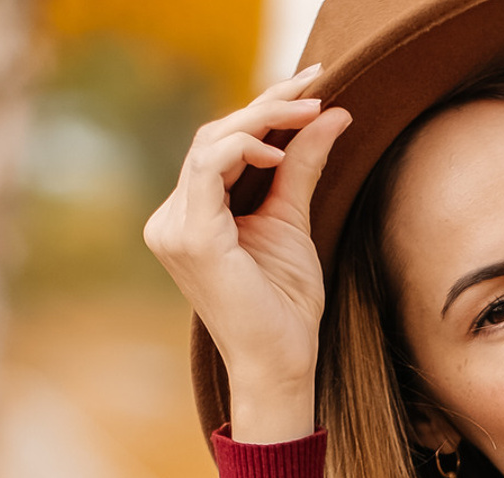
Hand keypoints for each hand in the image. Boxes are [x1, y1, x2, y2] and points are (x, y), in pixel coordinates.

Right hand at [144, 68, 351, 442]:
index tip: (312, 90)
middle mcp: (172, 217)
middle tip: (316, 86)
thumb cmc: (287, 309)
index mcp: (192, 215)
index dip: (264, 113)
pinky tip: (277, 151)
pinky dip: (243, 150)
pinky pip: (209, 168)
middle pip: (215, 137)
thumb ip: (302, 167)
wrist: (282, 365)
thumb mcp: (295, 223)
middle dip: (267, 107)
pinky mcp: (189, 237)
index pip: (221, 146)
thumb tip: (331, 114)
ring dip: (261, 120)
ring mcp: (173, 227)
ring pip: (210, 144)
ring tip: (308, 109)